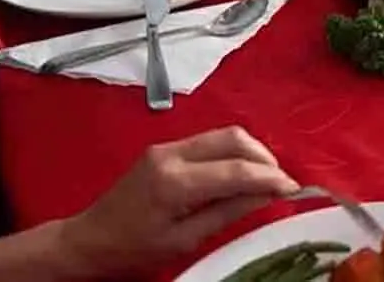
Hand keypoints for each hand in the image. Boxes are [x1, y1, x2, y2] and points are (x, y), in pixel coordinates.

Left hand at [59, 127, 297, 277]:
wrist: (89, 240)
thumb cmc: (134, 249)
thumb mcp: (186, 240)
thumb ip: (229, 212)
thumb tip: (268, 194)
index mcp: (175, 181)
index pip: (236, 170)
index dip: (270, 177)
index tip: (294, 189)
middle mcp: (172, 154)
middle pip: (234, 138)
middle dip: (265, 157)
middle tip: (281, 183)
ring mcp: (167, 147)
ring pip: (224, 134)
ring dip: (251, 152)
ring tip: (266, 179)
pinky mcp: (165, 148)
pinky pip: (210, 141)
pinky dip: (233, 153)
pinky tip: (241, 173)